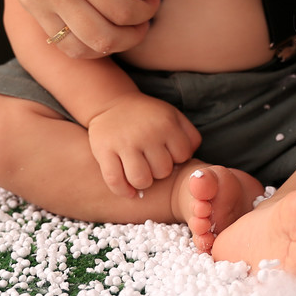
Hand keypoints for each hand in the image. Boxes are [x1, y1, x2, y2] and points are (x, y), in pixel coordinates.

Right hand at [0, 0, 159, 57]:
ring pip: (79, 49)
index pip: (121, 9)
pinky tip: (96, 24)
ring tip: (123, 26)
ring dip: (109, 45)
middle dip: (133, 36)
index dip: (146, 11)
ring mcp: (35, 1)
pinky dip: (83, 43)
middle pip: (103, 38)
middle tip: (145, 19)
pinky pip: (57, 41)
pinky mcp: (25, 5)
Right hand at [86, 93, 201, 197]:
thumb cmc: (147, 116)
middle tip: (151, 162)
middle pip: (162, 171)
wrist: (111, 104)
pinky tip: (128, 189)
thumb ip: (190, 135)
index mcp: (166, 123)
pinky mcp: (104, 151)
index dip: (177, 158)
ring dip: (142, 182)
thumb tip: (191, 160)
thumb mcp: (172, 115)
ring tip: (141, 174)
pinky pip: (115, 181)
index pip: (183, 156)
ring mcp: (124, 142)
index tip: (167, 153)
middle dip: (159, 171)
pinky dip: (123, 190)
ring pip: (141, 180)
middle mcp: (146, 133)